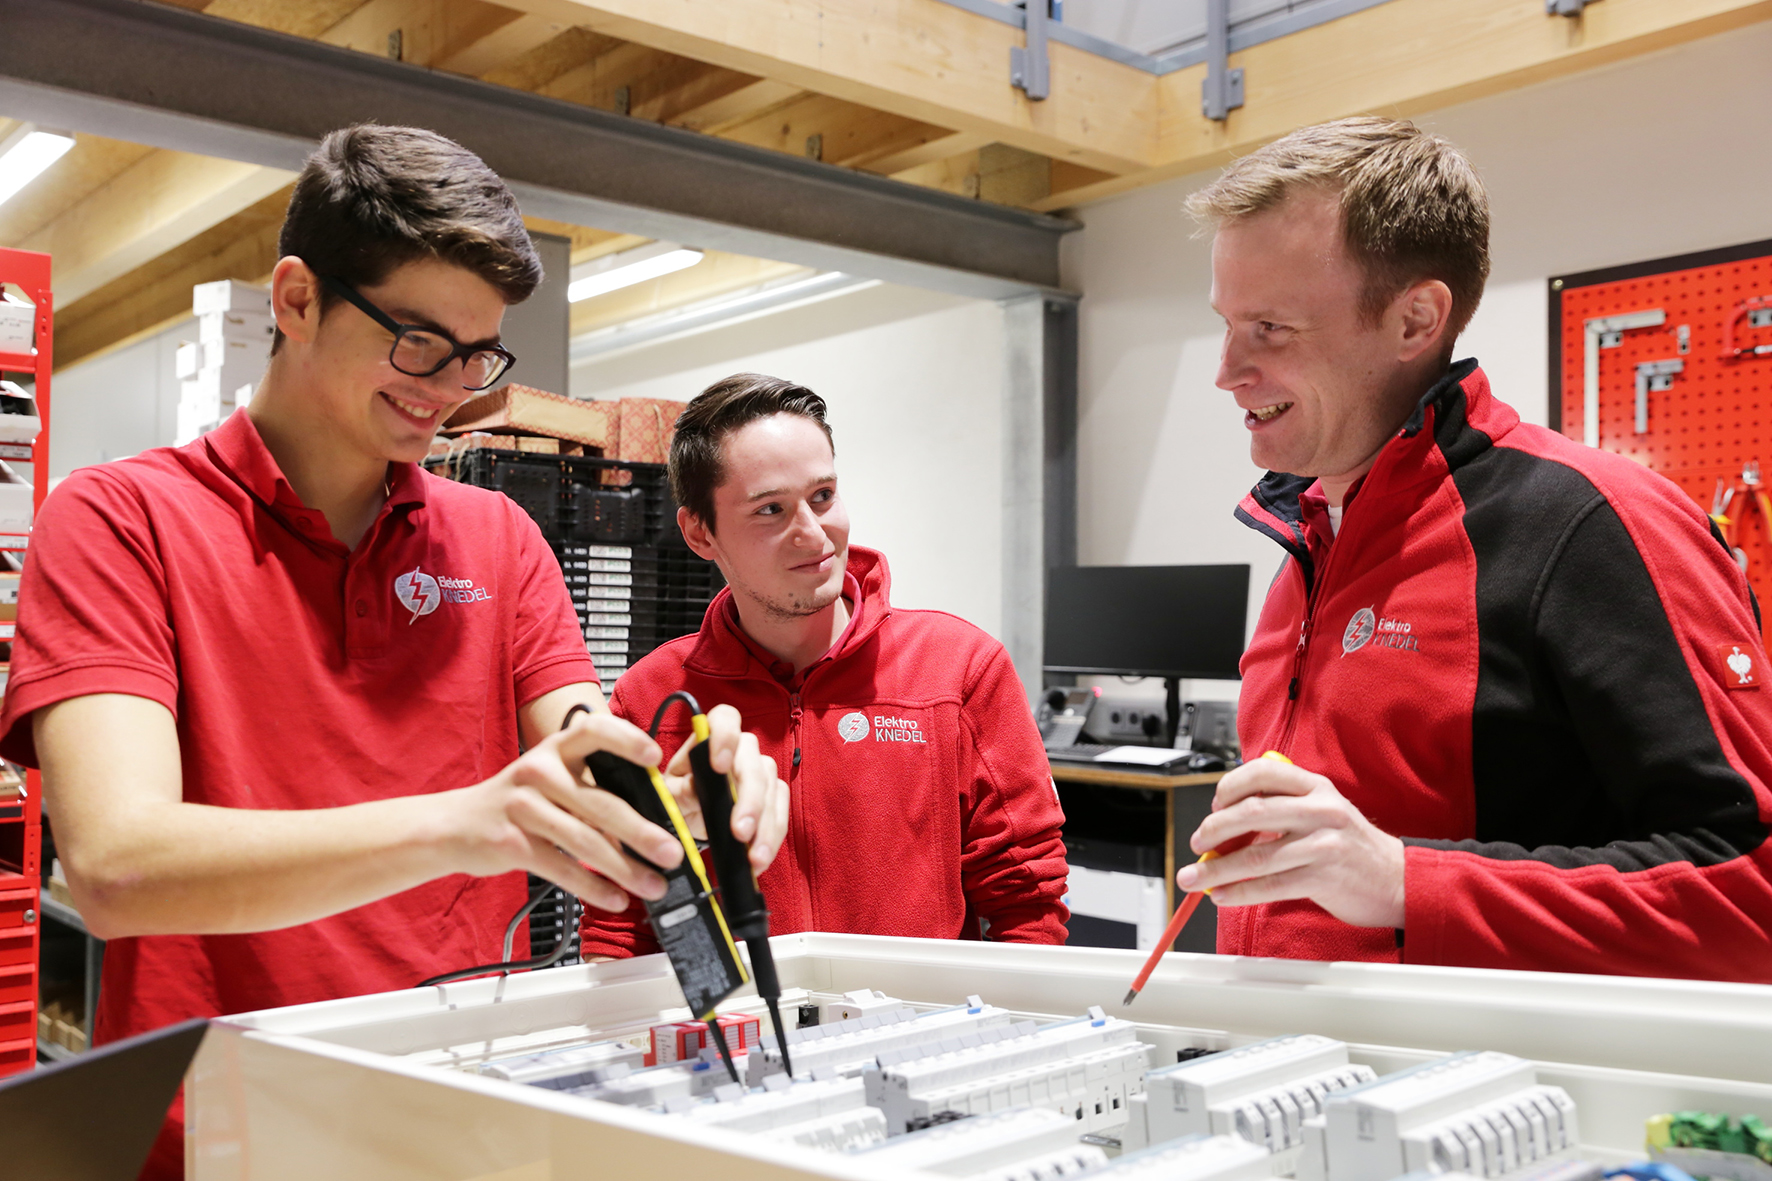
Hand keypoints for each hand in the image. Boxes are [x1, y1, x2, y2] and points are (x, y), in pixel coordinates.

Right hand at [444, 709, 684, 913]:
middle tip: (673, 852)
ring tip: (655, 885)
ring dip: (626, 869)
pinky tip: (616, 898)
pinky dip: (593, 887)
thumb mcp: (550, 779)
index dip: (626, 739)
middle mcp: (539, 771)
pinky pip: (562, 868)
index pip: (593, 730)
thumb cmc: (518, 800)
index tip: (655, 757)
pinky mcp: (511, 844)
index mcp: (555, 748)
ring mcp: (523, 807)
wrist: (454, 825)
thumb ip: (593, 789)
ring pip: (585, 842)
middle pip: (600, 803)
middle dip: (643, 832)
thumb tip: (652, 821)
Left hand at [662, 703, 789, 873]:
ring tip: (754, 858)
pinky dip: (772, 838)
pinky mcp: (773, 796)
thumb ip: (680, 789)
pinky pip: (780, 813)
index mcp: (710, 737)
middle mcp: (741, 749)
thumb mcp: (669, 793)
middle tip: (740, 832)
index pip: (725, 719)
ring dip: (766, 827)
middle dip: (750, 801)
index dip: (726, 737)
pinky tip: (760, 859)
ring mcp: (761, 771)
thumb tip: (697, 790)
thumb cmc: (676, 796)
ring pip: (772, 792)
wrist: (687, 815)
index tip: (719, 766)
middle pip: (754, 765)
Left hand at [1177, 758, 1404, 928]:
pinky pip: (1269, 885)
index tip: (1215, 804)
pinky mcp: (1322, 878)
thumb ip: (1281, 808)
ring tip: (1194, 878)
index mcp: (1316, 787)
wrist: (1398, 880)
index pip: (1264, 772)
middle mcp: (1320, 810)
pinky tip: (1222, 895)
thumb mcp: (1323, 811)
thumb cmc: (1351, 846)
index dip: (1231, 786)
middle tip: (1197, 843)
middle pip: (1252, 812)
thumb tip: (1224, 824)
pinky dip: (1239, 892)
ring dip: (1215, 869)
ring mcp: (1323, 844)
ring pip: (1255, 855)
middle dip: (1213, 829)